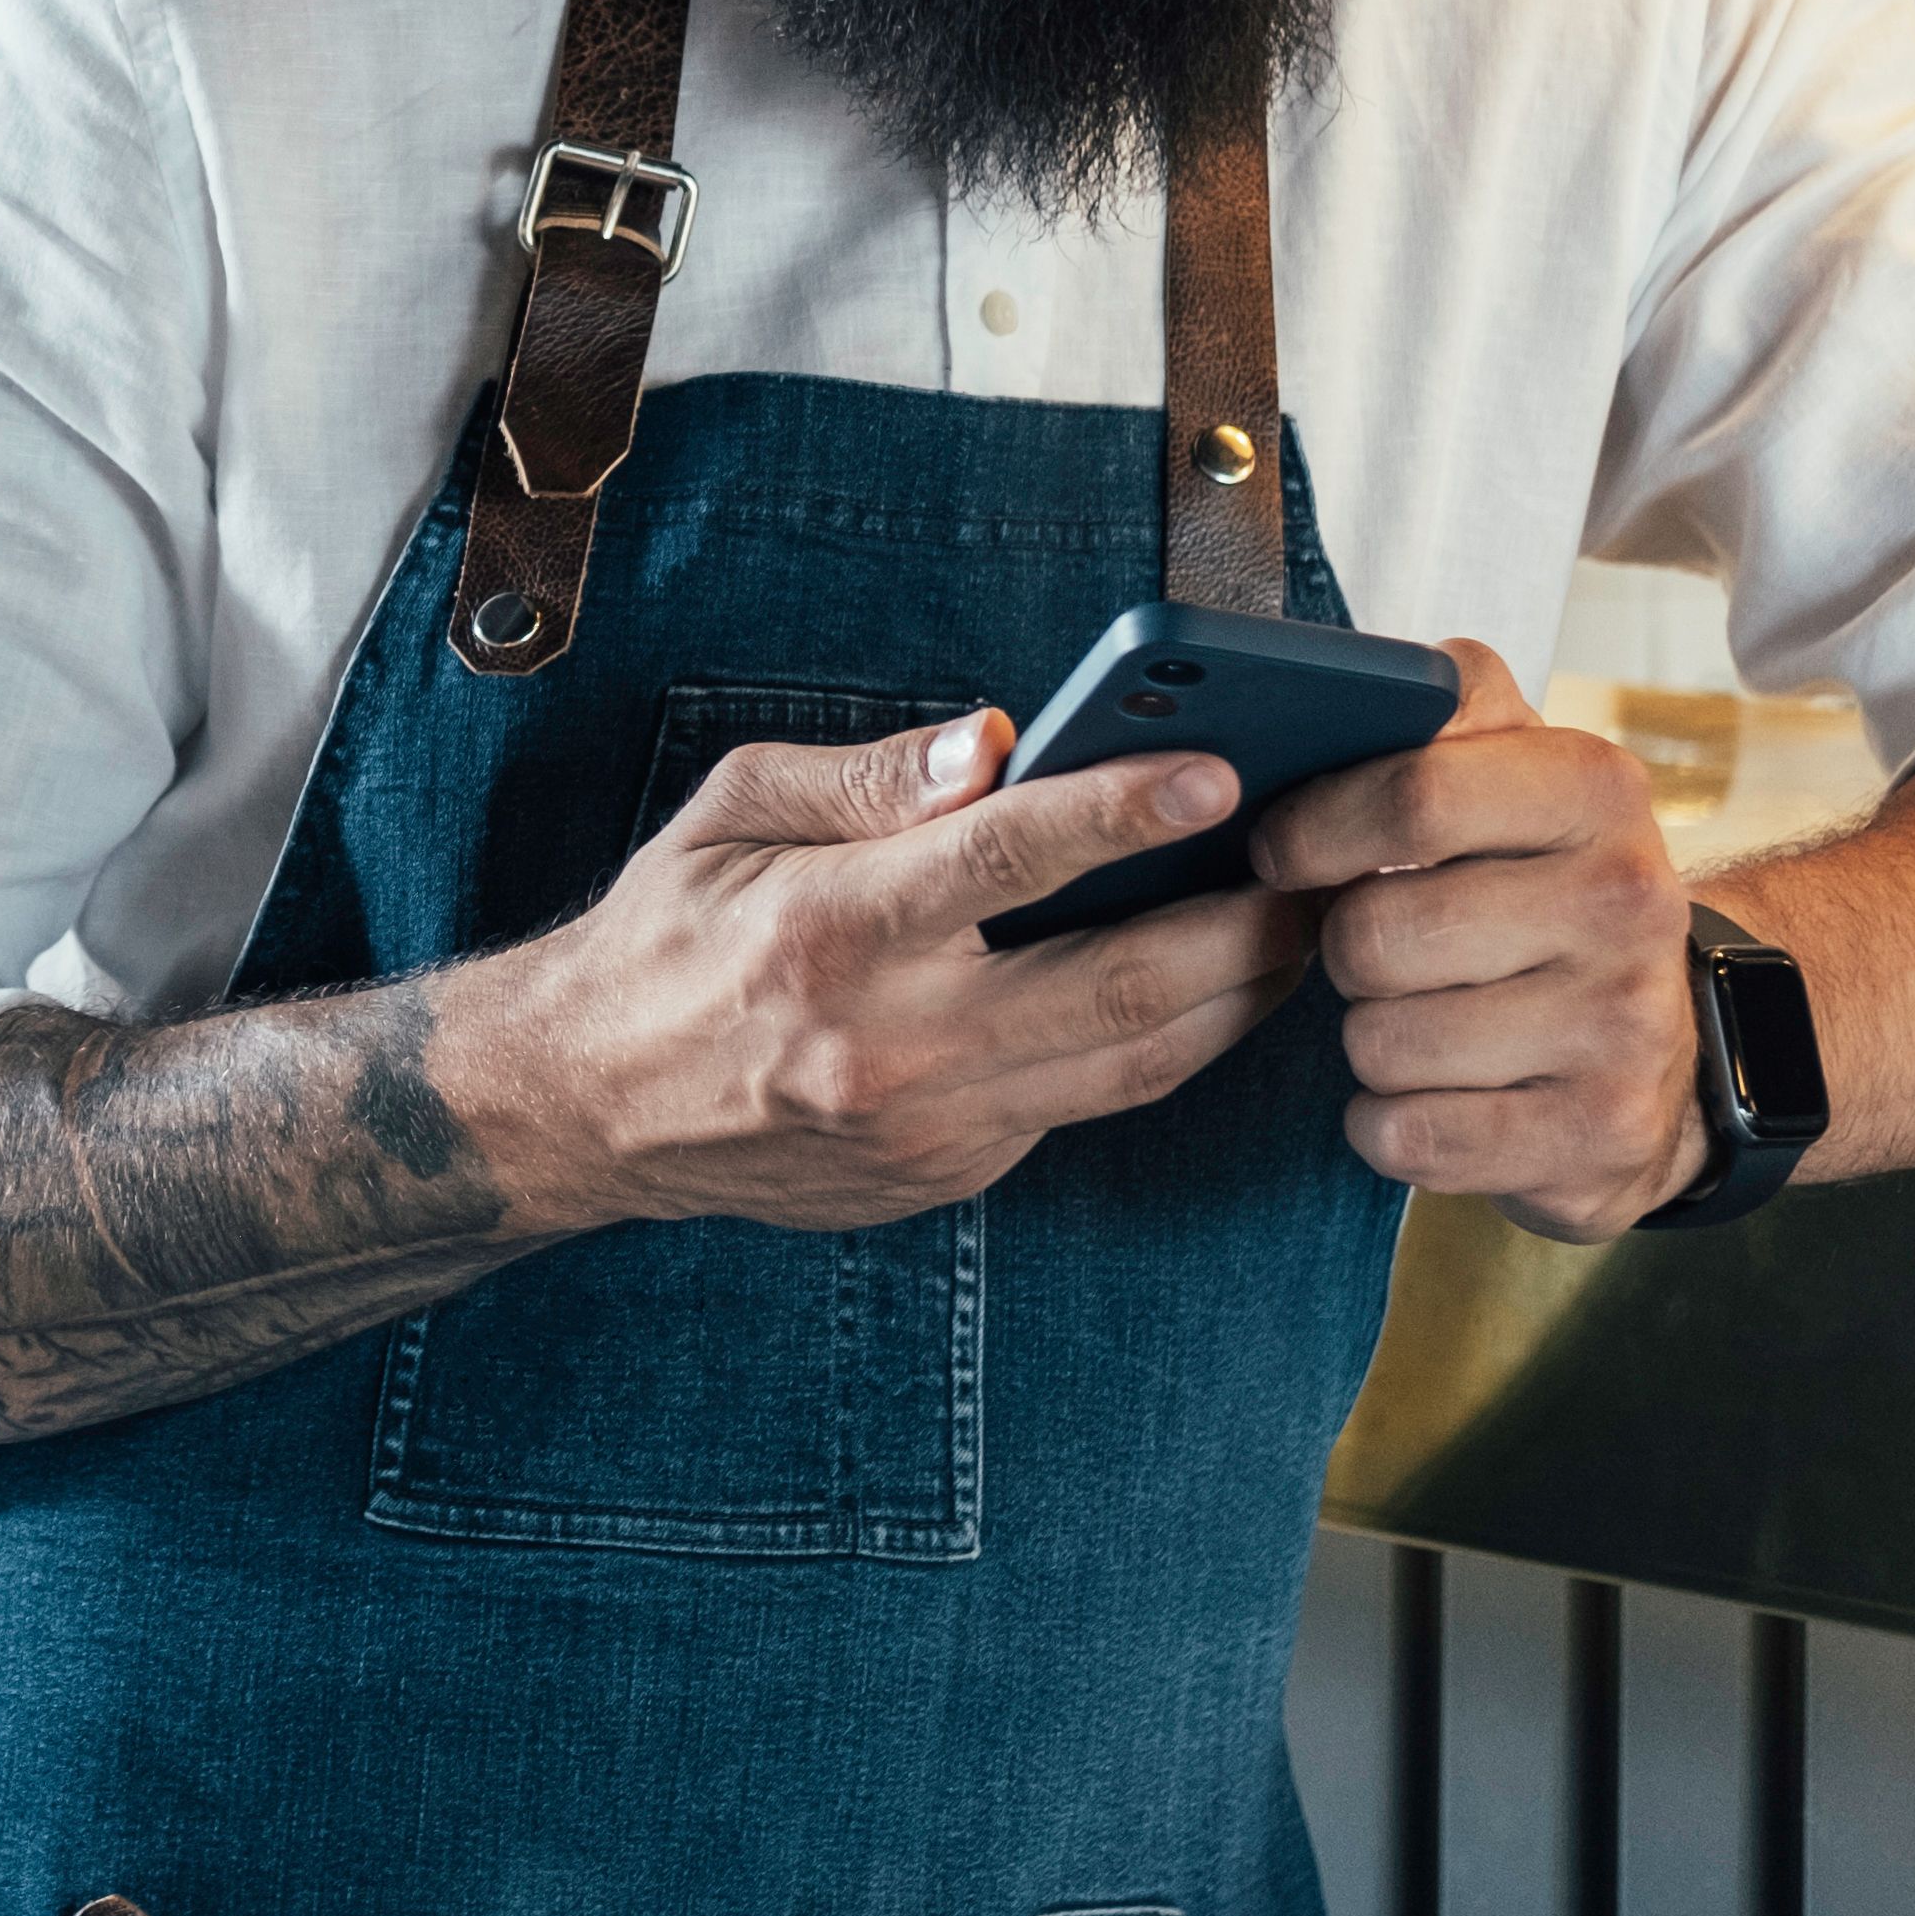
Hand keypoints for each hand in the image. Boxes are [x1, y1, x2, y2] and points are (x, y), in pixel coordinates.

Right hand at [445, 707, 1308, 1238]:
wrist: (589, 1105)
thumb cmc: (667, 935)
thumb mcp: (732, 812)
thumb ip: (869, 775)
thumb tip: (998, 742)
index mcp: (830, 930)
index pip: (1007, 859)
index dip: (1122, 811)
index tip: (1219, 767)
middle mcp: (891, 1041)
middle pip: (1118, 984)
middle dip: (1245, 924)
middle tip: (1326, 868)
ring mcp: (929, 1125)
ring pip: (1133, 1063)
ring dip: (1237, 998)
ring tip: (1303, 931)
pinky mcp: (950, 1173)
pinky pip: (1084, 1103)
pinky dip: (1159, 1045)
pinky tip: (1206, 991)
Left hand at [1250, 640, 1704, 1238]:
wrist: (1677, 1039)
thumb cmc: (1545, 886)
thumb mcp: (1513, 766)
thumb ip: (1431, 705)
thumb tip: (1323, 683)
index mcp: (1597, 788)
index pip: (1413, 794)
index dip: (1314, 827)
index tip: (1280, 850)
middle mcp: (1628, 903)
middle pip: (1377, 933)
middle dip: (1344, 947)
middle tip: (1377, 948)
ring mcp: (1625, 1029)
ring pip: (1381, 1042)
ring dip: (1368, 1038)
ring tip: (1421, 1017)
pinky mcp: (1599, 1138)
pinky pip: (1408, 1137)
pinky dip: (1390, 1123)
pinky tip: (1436, 1094)